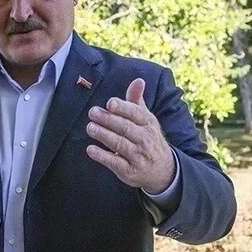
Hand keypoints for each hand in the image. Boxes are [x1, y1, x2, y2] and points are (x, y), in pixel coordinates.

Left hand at [85, 78, 175, 193]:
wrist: (162, 169)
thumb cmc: (147, 138)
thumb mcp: (146, 119)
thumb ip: (136, 101)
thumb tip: (138, 80)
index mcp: (148, 123)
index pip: (136, 113)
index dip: (123, 108)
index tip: (110, 102)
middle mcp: (145, 139)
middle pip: (126, 128)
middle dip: (108, 119)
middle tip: (92, 112)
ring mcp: (138, 156)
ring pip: (119, 144)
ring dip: (104, 135)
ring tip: (90, 127)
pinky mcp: (129, 171)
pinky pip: (115, 163)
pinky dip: (102, 156)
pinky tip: (91, 149)